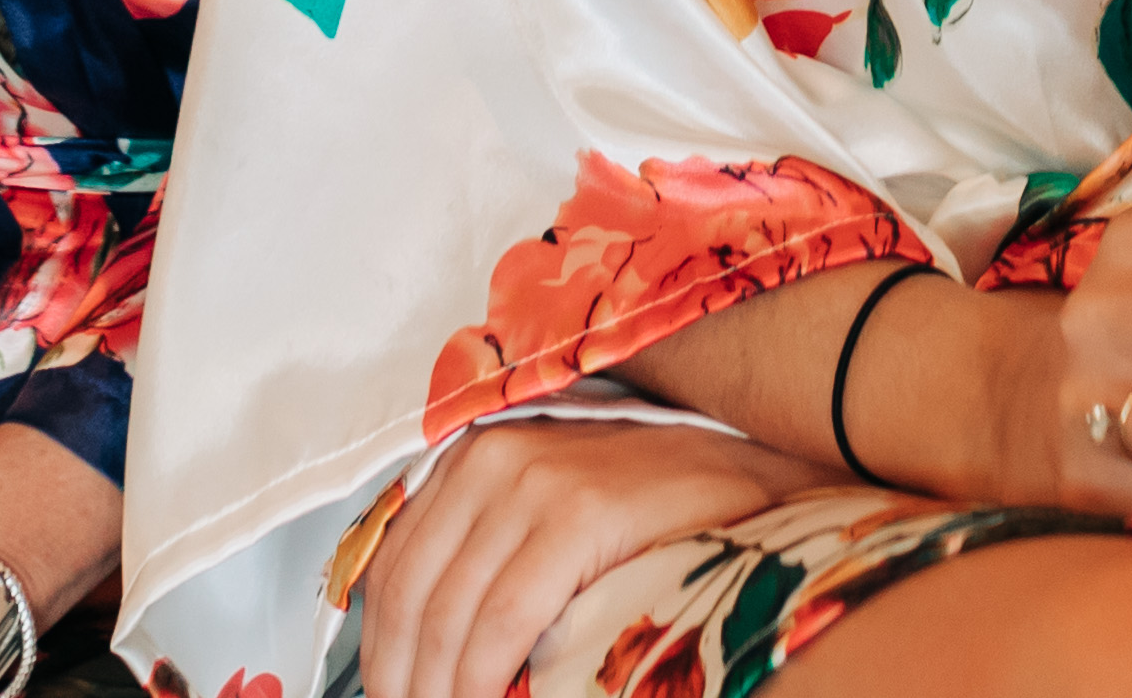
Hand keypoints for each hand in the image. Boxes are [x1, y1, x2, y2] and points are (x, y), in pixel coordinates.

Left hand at [351, 421, 828, 697]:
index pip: (391, 570)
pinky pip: (503, 618)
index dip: (380, 653)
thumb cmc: (653, 513)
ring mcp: (534, 479)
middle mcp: (491, 457)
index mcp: (471, 458)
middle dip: (403, 680)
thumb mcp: (546, 525)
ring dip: (439, 688)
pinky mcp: (577, 512)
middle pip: (410, 597)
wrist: (751, 479)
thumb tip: (420, 652)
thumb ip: (485, 560)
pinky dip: (482, 678)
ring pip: (449, 613)